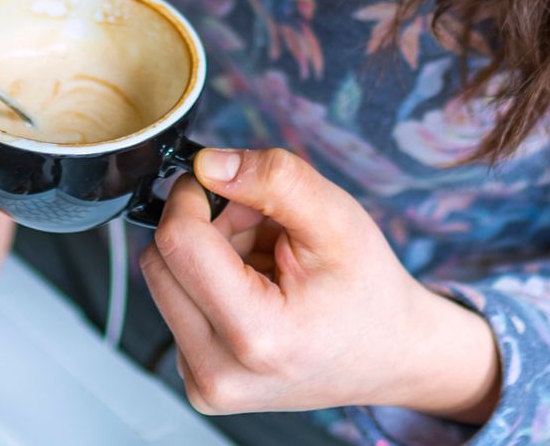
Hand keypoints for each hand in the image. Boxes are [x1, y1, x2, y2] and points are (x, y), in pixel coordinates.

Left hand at [142, 148, 500, 424]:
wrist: (388, 354)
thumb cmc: (368, 290)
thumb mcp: (335, 218)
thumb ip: (274, 180)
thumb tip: (208, 164)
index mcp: (255, 335)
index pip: (178, 244)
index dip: (191, 196)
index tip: (221, 178)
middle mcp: (217, 373)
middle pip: (161, 262)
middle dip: (207, 225)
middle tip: (263, 222)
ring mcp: (205, 385)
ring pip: (167, 281)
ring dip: (210, 253)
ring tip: (269, 257)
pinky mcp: (201, 384)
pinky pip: (179, 308)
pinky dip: (212, 283)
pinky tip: (258, 285)